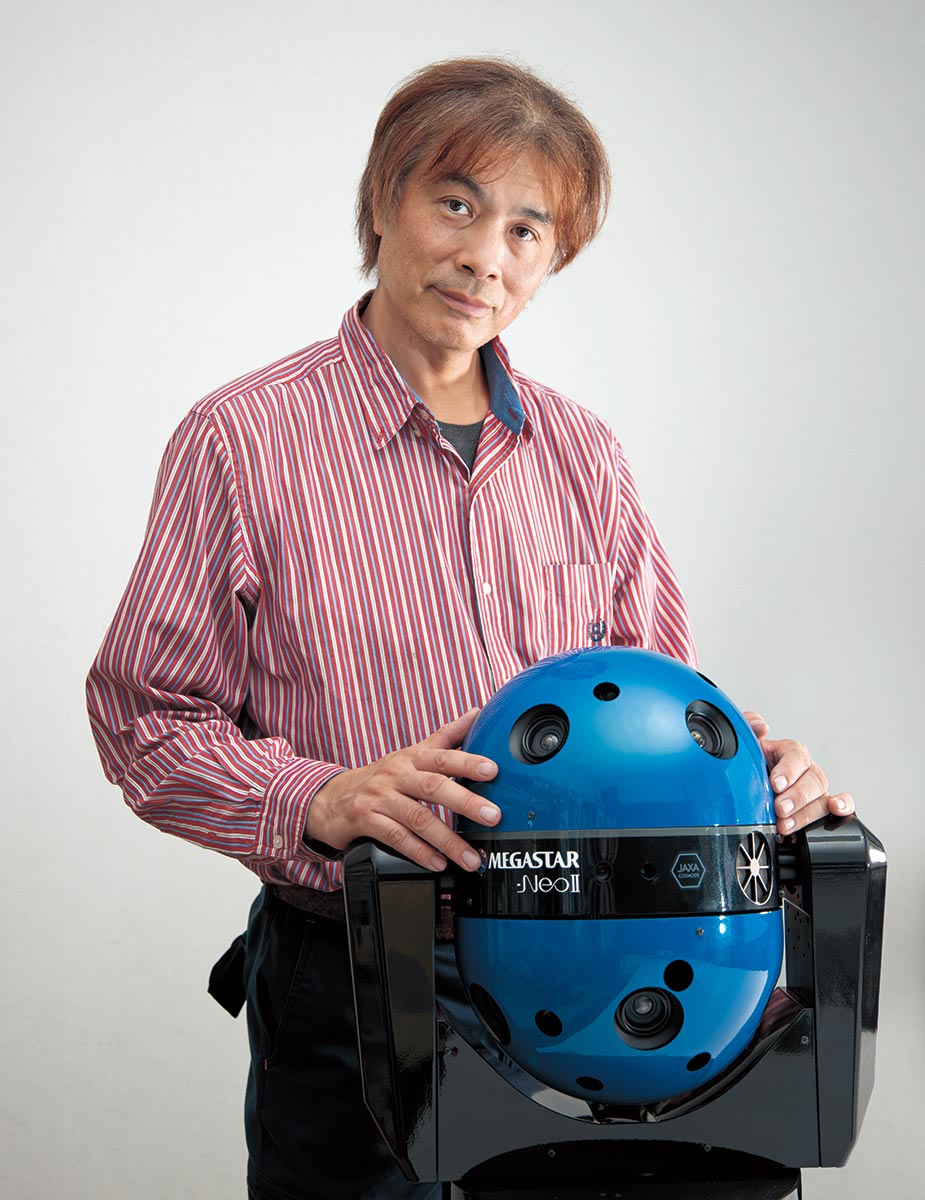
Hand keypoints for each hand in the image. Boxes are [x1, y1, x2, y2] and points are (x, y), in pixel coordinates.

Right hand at [304, 709, 499, 871]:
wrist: (330, 799)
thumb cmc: (381, 778)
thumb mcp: (411, 754)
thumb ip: (446, 737)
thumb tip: (477, 713)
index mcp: (410, 758)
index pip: (442, 756)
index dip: (467, 761)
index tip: (492, 770)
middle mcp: (395, 775)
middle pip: (433, 786)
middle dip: (465, 802)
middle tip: (492, 816)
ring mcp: (379, 798)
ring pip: (418, 818)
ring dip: (448, 840)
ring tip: (470, 856)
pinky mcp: (365, 821)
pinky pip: (396, 838)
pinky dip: (419, 853)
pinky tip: (438, 863)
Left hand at [743, 711, 854, 834]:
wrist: (748, 792)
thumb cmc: (751, 768)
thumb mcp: (745, 748)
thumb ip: (748, 729)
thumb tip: (761, 725)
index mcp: (789, 752)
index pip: (796, 756)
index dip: (788, 771)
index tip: (775, 784)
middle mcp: (807, 770)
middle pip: (813, 780)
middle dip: (796, 797)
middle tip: (779, 808)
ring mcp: (816, 790)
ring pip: (823, 798)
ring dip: (806, 813)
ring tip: (785, 824)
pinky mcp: (822, 807)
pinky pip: (843, 805)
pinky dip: (844, 806)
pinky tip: (836, 810)